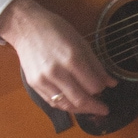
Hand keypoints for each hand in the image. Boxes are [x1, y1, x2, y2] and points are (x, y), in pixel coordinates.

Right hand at [0, 0, 111, 114]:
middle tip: (104, 109)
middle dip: (95, 106)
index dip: (101, 88)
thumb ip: (96, 65)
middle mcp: (57, 72)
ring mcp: (44, 80)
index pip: (93, 85)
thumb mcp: (80, 42)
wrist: (25, 27)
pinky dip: (66, 106)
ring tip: (90, 108)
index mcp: (72, 58)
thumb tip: (111, 83)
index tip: (104, 86)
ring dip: (81, 110)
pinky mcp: (34, 85)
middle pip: (81, 99)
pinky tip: (74, 104)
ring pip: (67, 105)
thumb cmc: (55, 30)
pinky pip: (53, 102)